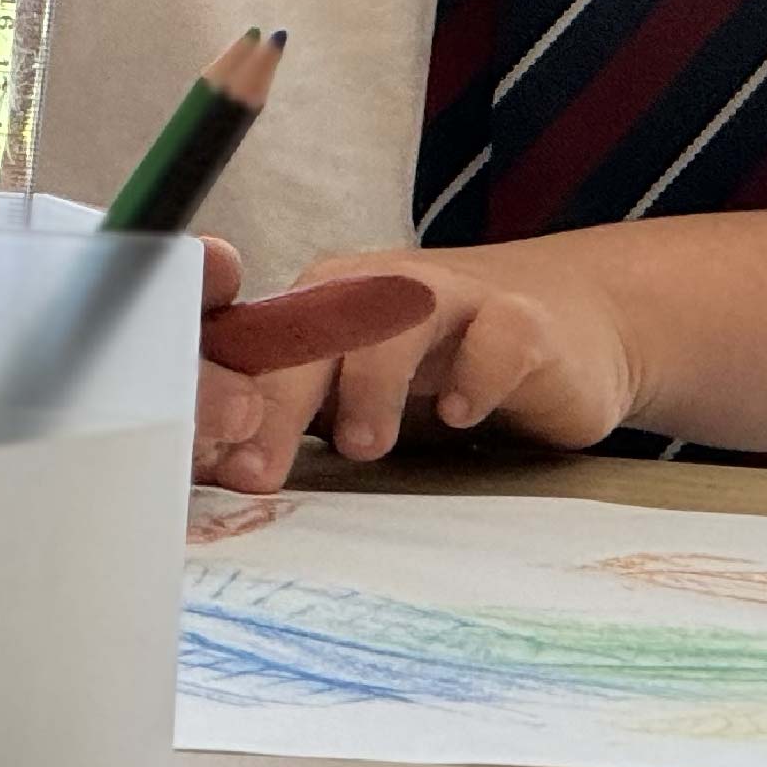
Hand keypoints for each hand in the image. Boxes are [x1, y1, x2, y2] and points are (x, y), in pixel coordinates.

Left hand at [200, 241, 641, 492]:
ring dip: (371, 379)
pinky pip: (497, 333)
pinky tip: (461, 413)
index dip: (221, 390)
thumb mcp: (352, 391)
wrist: (564, 323)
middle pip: (315, 325)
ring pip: (399, 313)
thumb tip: (201, 478)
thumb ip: (287, 419)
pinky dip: (476, 372)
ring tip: (363, 446)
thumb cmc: (437, 366)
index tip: (204, 462)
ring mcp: (454, 298)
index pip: (258, 339)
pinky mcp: (521, 319)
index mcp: (324, 305)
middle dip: (277, 397)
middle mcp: (380, 288)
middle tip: (256, 472)